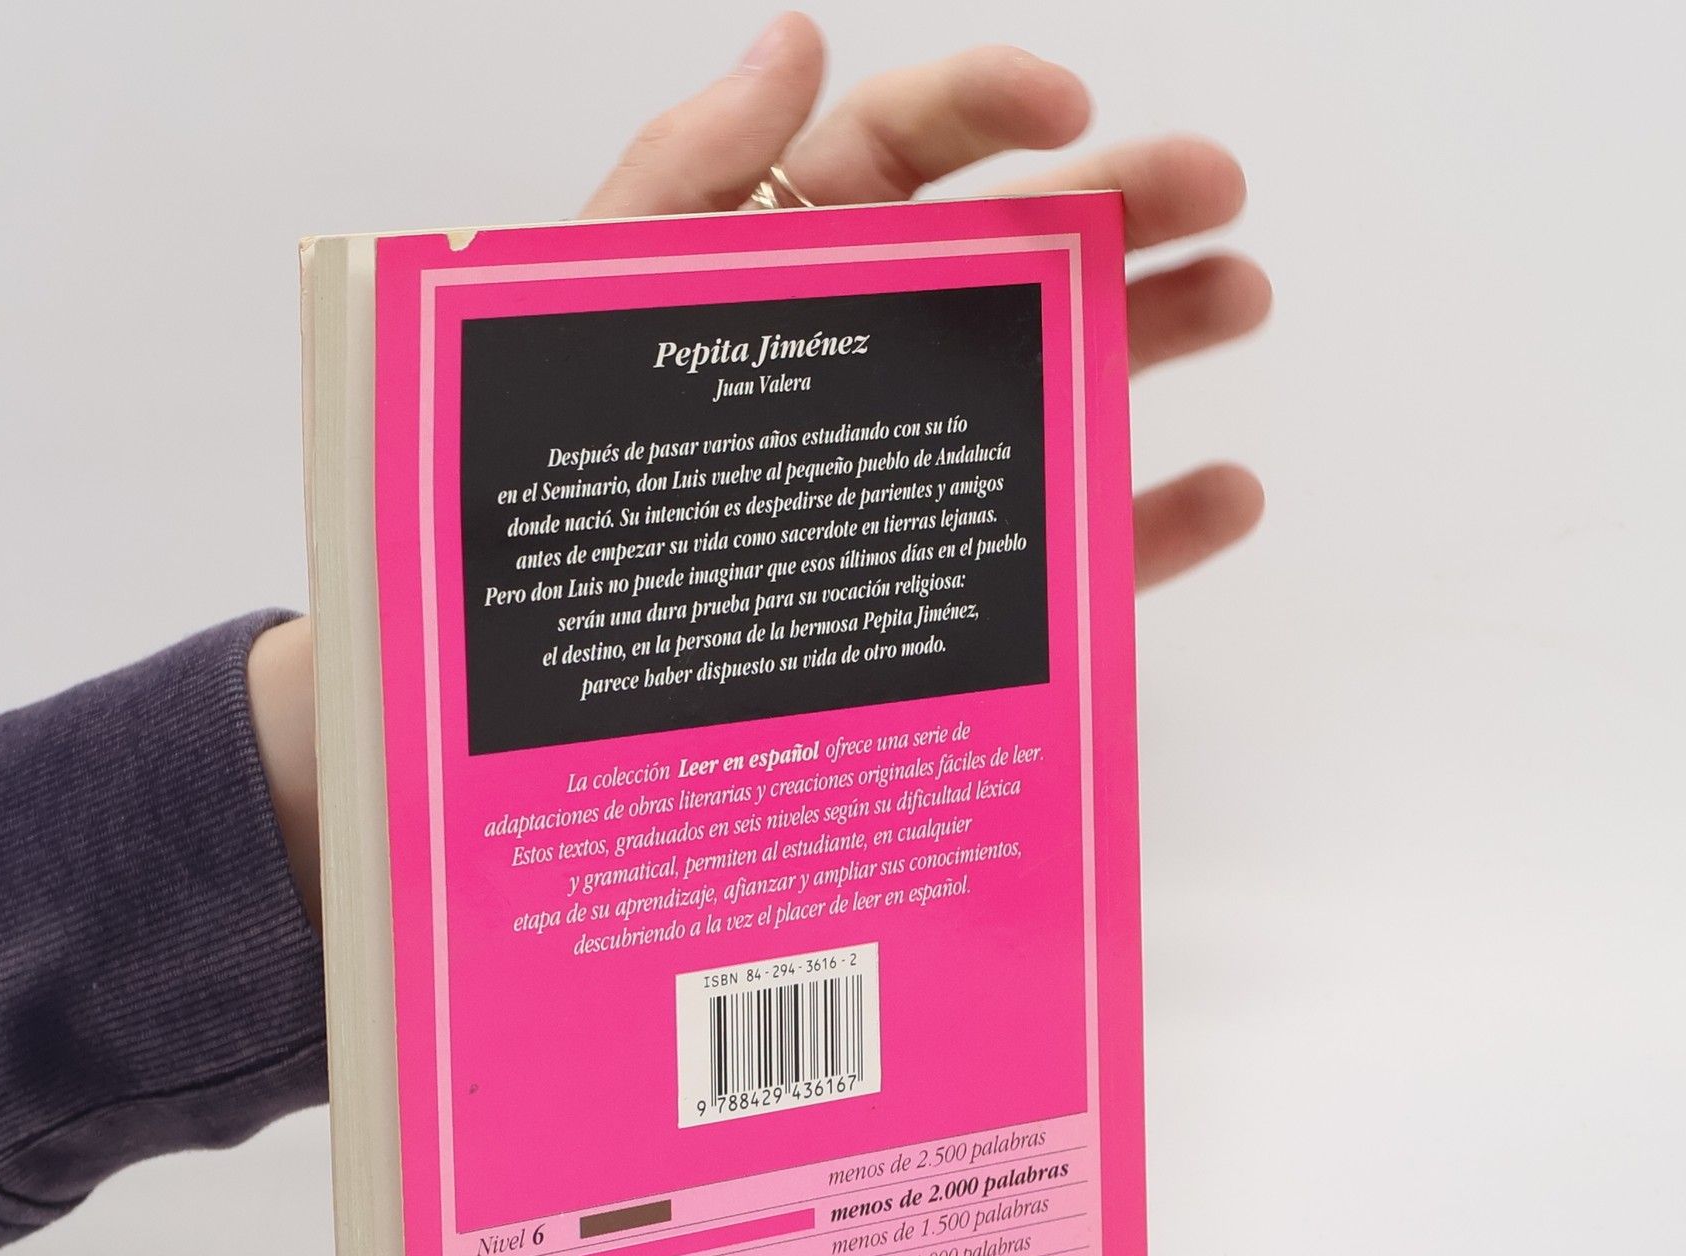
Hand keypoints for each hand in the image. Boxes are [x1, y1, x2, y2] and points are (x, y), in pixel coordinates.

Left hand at [582, 13, 1269, 588]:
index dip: (991, 104)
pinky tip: (1224, 495)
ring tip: (1239, 294)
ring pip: (1058, 381)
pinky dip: (1146, 527)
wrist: (553, 658)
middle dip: (1121, 202)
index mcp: (782, 260)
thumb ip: (689, 171)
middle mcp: (871, 349)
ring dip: (1158, 327)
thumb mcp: (594, 302)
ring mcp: (921, 466)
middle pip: (1011, 249)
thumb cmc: (558, 473)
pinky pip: (1060, 553)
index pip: (898, 147)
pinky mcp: (949, 588)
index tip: (1072, 106)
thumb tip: (793, 39)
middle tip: (1214, 188)